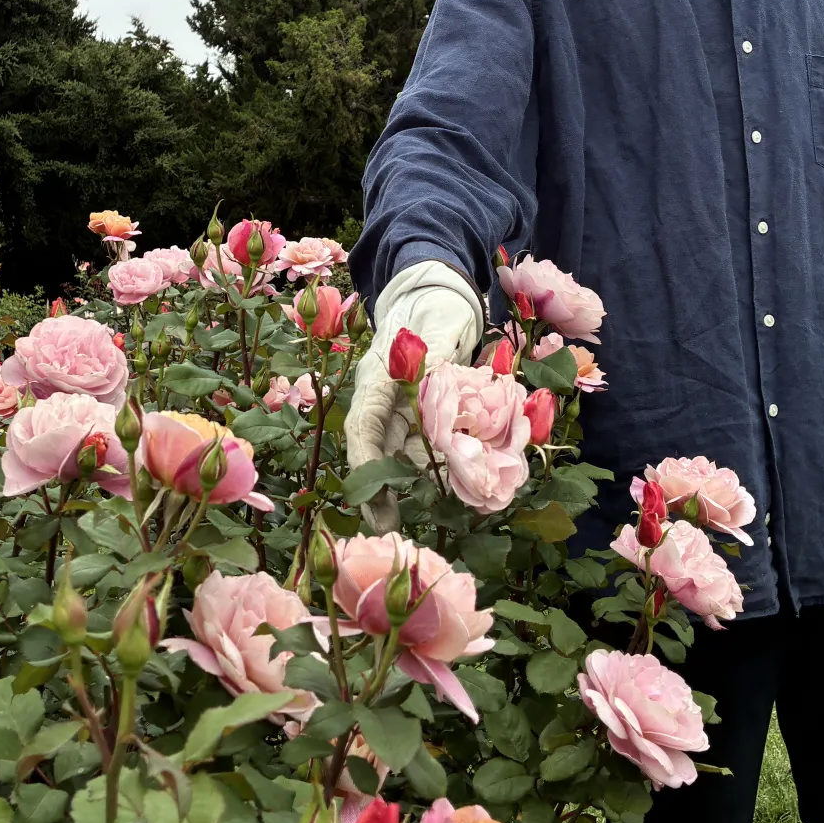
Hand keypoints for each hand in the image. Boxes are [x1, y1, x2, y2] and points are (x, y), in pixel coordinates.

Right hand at [344, 260, 482, 530]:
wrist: (440, 296)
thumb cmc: (434, 307)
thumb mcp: (438, 326)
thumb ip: (438, 359)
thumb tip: (438, 390)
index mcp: (376, 378)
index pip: (363, 426)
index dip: (365, 463)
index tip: (373, 498)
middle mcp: (384, 399)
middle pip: (380, 449)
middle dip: (386, 489)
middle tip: (394, 525)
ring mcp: (403, 409)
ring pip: (406, 453)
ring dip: (420, 482)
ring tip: (439, 511)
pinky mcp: (424, 414)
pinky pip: (429, 446)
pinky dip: (442, 467)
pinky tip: (460, 487)